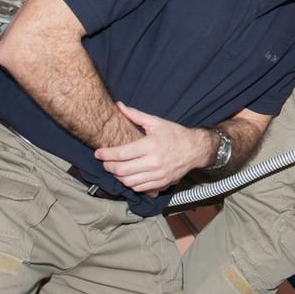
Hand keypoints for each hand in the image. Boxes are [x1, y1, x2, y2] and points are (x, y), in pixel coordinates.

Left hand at [94, 102, 214, 192]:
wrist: (195, 149)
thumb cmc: (175, 134)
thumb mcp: (156, 122)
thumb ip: (135, 115)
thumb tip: (119, 105)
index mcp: (151, 145)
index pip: (122, 154)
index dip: (106, 154)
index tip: (98, 153)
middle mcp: (154, 162)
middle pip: (122, 170)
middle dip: (108, 167)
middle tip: (104, 162)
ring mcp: (158, 175)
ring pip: (128, 182)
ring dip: (117, 177)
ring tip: (114, 168)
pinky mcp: (161, 183)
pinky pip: (139, 188)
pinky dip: (129, 183)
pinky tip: (127, 176)